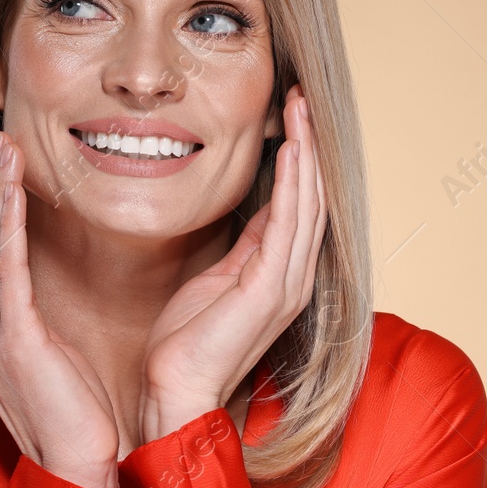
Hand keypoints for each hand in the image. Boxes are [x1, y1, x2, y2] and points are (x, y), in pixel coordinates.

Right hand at [0, 131, 122, 487]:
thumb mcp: (53, 360)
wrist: (77, 471)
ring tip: (7, 149)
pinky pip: (8, 271)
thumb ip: (39, 324)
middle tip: (3, 139)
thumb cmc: (76, 419)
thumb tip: (44, 296)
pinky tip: (12, 193)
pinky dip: (7, 226)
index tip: (6, 165)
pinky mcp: (13, 342)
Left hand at [139, 84, 327, 441]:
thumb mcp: (217, 278)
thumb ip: (244, 246)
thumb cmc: (186, 342)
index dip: (299, 158)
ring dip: (305, 153)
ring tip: (300, 109)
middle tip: (301, 97)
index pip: (299, 205)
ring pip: (307, 204)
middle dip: (308, 144)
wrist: (175, 391)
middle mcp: (293, 277)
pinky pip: (287, 227)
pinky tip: (291, 151)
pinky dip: (292, 185)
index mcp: (279, 274)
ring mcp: (286, 285)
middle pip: (311, 197)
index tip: (290, 114)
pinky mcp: (270, 291)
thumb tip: (259, 211)